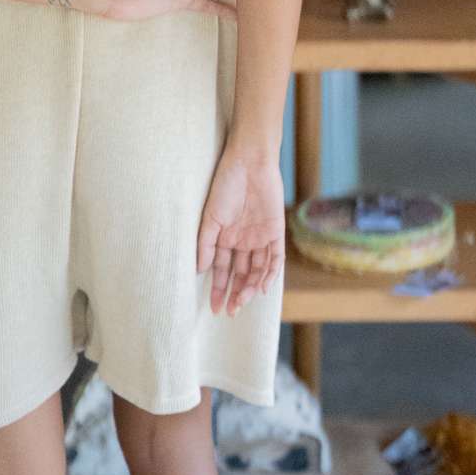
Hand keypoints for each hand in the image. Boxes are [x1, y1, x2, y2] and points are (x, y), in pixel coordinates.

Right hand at [197, 149, 284, 315]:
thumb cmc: (225, 186)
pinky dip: (269, 274)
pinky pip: (275, 259)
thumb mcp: (210, 217)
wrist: (250, 163)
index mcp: (225, 237)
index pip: (221, 270)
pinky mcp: (276, 232)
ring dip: (249, 288)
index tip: (213, 307)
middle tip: (228, 311)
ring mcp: (260, 237)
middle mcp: (242, 241)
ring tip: (240, 302)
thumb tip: (199, 270)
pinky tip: (261, 288)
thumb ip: (205, 244)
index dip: (217, 288)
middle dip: (233, 293)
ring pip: (256, 270)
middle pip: (239, 274)